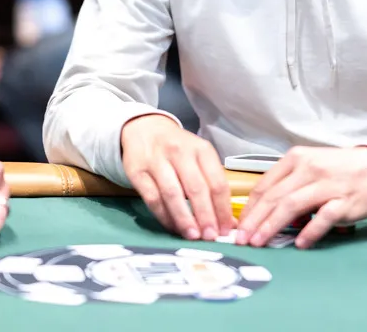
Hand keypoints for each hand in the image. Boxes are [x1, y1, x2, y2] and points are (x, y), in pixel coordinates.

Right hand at [121, 114, 232, 241]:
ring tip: (192, 236)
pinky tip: (173, 228)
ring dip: (184, 219)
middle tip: (211, 237)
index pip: (217, 182)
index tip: (226, 229)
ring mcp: (157, 161)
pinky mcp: (137, 172)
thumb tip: (229, 221)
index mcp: (202, 149)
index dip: (223, 208)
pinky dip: (164, 216)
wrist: (145, 129)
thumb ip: (213, 185)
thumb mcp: (199, 157)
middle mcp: (180, 152)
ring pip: (173, 194)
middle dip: (205, 215)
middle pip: (196, 188)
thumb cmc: (179, 149)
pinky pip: (153, 198)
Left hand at [236, 146, 366, 248]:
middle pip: (274, 197)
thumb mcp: (310, 167)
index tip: (238, 226)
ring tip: (259, 242)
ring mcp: (327, 185)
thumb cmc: (339, 170)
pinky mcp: (344, 201)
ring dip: (272, 226)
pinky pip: (323, 217)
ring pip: (291, 206)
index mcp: (296, 159)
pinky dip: (309, 231)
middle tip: (241, 239)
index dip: (248, 208)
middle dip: (254, 220)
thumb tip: (261, 212)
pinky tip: (299, 243)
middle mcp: (309, 169)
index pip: (264, 185)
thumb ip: (287, 184)